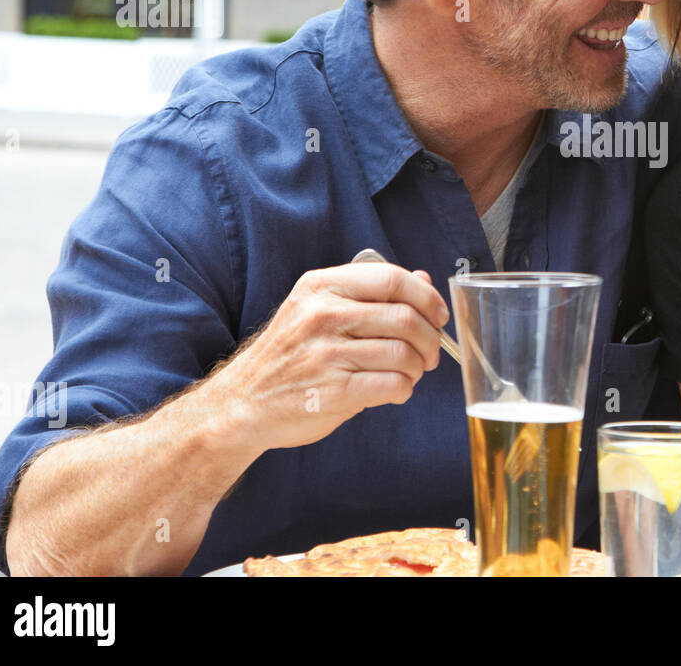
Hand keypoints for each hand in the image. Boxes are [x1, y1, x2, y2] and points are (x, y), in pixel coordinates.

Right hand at [211, 262, 449, 452]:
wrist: (242, 402)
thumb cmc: (292, 354)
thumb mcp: (320, 309)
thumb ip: (371, 293)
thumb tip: (423, 279)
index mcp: (321, 286)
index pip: (391, 278)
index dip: (426, 296)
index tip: (438, 315)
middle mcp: (322, 315)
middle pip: (404, 317)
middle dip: (430, 339)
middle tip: (430, 353)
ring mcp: (325, 354)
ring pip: (402, 353)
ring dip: (418, 368)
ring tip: (410, 373)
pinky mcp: (332, 391)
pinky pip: (392, 385)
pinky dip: (405, 389)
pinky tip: (395, 390)